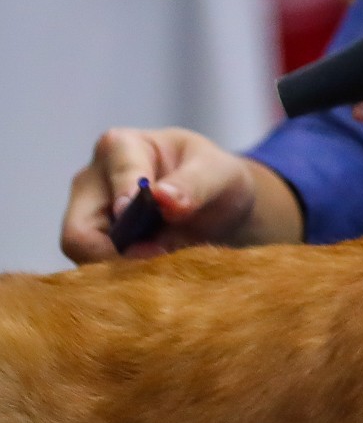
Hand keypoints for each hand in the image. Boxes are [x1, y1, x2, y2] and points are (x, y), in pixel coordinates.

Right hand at [62, 128, 303, 264]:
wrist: (223, 202)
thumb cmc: (217, 177)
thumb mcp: (218, 172)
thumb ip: (193, 184)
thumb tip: (161, 199)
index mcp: (120, 146)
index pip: (114, 187)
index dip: (131, 220)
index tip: (158, 244)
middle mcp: (93, 179)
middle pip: (79, 233)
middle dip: (120, 258)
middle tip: (162, 265)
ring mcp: (89, 213)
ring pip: (85, 256)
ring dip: (125, 270)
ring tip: (166, 267)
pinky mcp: (96, 242)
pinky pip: (98, 269)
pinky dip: (128, 276)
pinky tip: (158, 275)